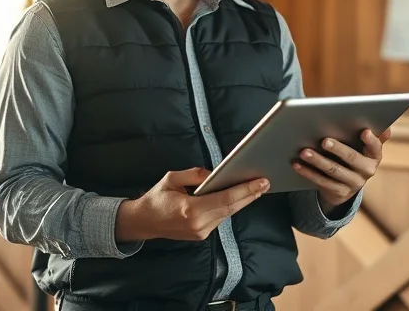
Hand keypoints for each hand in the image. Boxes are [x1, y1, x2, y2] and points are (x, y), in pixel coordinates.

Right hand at [115, 167, 269, 242]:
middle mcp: (199, 224)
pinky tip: (240, 197)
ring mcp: (201, 232)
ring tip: (256, 188)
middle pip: (231, 208)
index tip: (261, 182)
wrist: (143, 222)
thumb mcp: (172, 179)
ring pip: (227, 214)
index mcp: (191, 210)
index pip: (225, 199)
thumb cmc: (156, 198)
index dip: (245, 190)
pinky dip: (231, 206)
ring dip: (243, 201)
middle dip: (250, 195)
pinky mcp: (201, 235)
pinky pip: (220, 217)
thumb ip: (195, 174)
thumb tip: (214, 173)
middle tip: (265, 183)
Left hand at [293, 127, 391, 211]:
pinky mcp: (339, 193)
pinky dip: (308, 172)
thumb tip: (387, 128)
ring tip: (304, 151)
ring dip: (318, 161)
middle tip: (324, 140)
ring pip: (333, 171)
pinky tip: (297, 164)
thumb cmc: (353, 156)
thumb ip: (371, 137)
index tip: (364, 131)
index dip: (371, 140)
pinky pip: (321, 182)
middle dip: (338, 149)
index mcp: (374, 156)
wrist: (346, 185)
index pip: (376, 147)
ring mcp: (353, 184)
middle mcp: (367, 171)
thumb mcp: (363, 148)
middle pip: (352, 159)